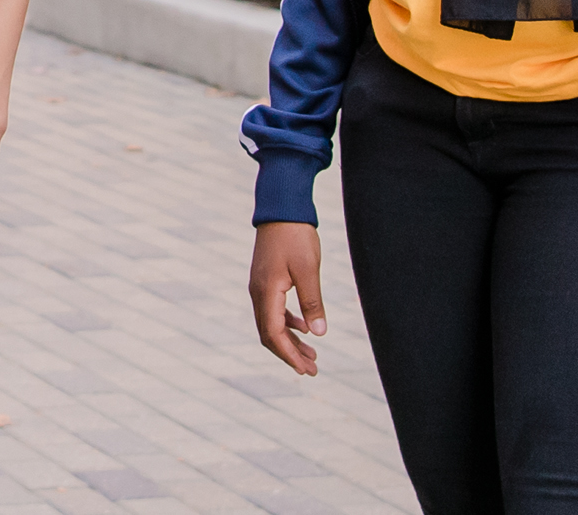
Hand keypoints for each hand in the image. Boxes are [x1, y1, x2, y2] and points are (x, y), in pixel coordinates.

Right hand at [250, 221, 327, 376]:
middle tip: (311, 369)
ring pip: (272, 323)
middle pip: (270, 334)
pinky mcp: (266, 279)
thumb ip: (312, 302)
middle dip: (290, 354)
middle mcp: (258, 292)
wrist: (281, 207)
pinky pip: (274, 310)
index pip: (273, 334)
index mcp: (266, 292)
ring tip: (312, 354)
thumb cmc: (295, 235)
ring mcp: (260, 286)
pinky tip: (304, 327)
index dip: (289, 355)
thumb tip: (319, 334)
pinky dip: (288, 323)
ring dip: (290, 341)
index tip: (305, 370)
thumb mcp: (309, 269)